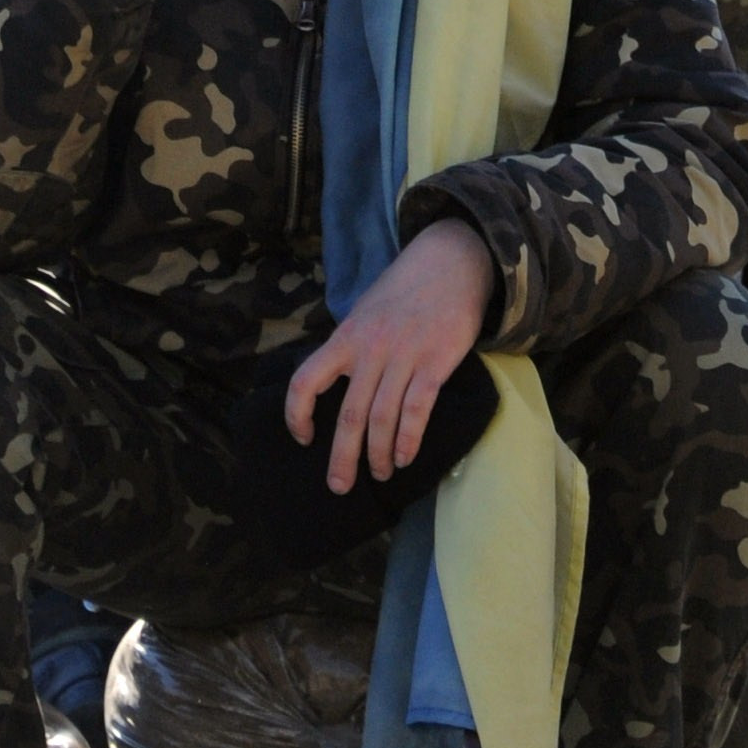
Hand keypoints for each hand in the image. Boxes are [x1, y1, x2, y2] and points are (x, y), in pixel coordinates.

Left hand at [285, 220, 491, 493]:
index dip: (296, 414)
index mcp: (346, 338)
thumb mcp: (365, 311)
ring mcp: (403, 355)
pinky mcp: (436, 361)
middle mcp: (370, 349)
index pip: (306, 381)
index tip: (302, 438)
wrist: (451, 260)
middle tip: (338, 486)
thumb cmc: (404, 290)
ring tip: (380, 474)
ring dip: (379, 454)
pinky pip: (417, 408)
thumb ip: (351, 347)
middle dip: (342, 457)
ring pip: (382, 418)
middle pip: (349, 414)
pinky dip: (409, 439)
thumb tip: (336, 383)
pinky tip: (405, 458)